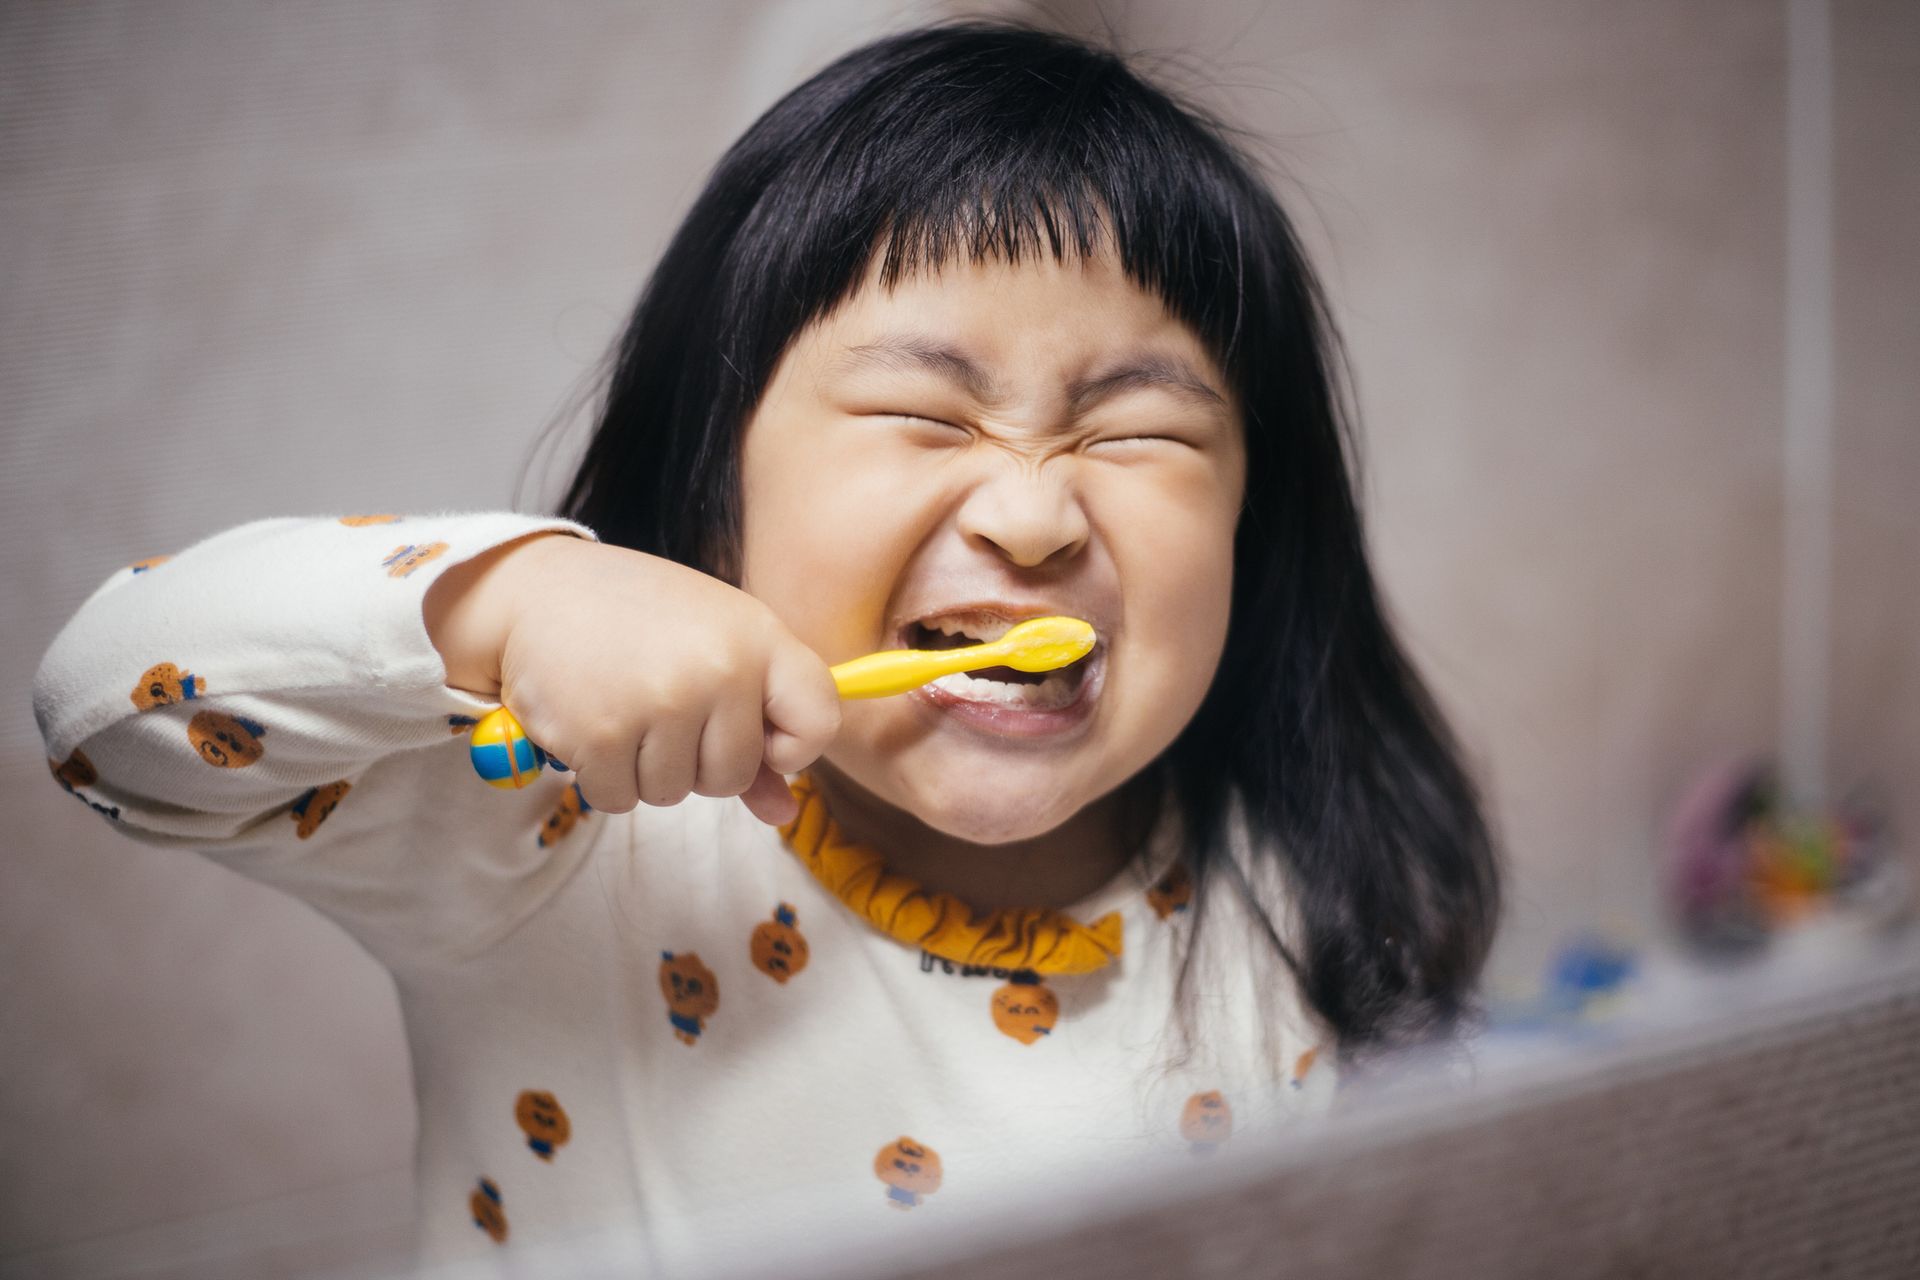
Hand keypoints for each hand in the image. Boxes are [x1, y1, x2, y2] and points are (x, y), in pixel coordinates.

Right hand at [424, 533, 838, 824]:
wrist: (539, 590)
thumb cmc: (640, 619)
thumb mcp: (713, 647)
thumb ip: (755, 729)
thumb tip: (782, 813)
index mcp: (759, 637)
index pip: (820, 720)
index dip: (794, 747)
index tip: (760, 736)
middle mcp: (719, 669)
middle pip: (734, 775)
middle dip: (697, 761)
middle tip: (663, 708)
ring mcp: (661, 703)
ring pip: (674, 793)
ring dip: (645, 768)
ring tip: (624, 706)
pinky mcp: (603, 736)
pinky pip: (621, 799)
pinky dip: (604, 776)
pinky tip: (592, 721)